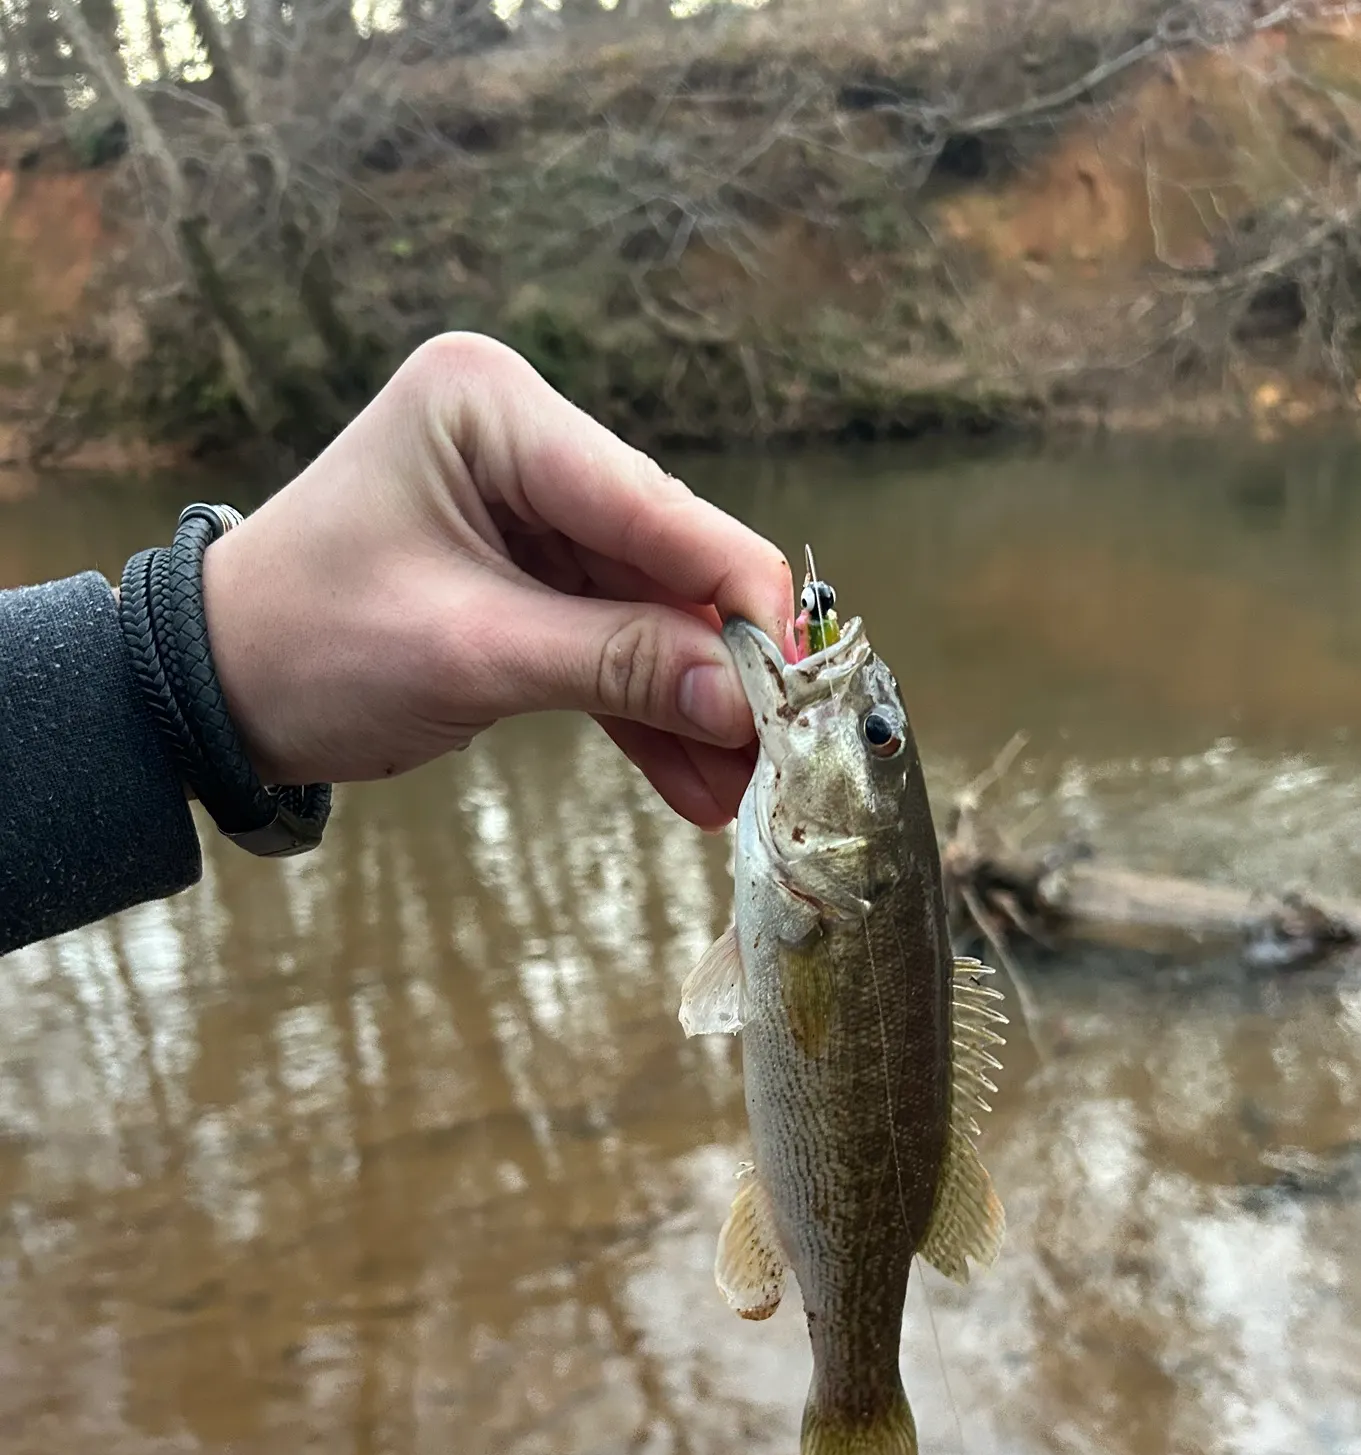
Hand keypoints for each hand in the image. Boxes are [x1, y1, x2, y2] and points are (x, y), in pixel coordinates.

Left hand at [200, 333, 792, 828]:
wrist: (213, 693)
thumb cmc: (308, 646)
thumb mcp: (470, 653)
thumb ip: (617, 665)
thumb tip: (747, 701)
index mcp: (493, 408)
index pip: (652, 502)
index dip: (736, 594)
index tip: (802, 680)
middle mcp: (522, 439)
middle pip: (663, 557)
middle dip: (718, 664)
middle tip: (780, 755)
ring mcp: (530, 506)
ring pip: (646, 610)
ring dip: (689, 703)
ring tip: (744, 794)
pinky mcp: (530, 570)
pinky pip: (607, 638)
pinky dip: (644, 709)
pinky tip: (694, 782)